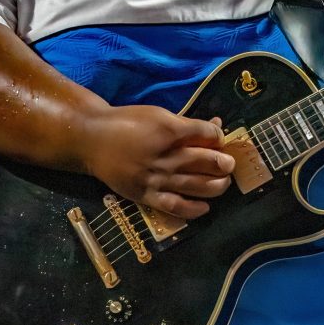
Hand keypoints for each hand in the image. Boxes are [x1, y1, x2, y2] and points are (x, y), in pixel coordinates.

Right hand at [82, 105, 234, 219]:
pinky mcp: (145, 195)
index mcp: (168, 131)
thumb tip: (217, 126)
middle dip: (223, 163)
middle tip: (230, 164)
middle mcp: (164, 156)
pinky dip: (193, 209)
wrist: (93, 140)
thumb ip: (187, 124)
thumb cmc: (128, 123)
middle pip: (205, 161)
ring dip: (216, 185)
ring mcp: (155, 178)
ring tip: (223, 182)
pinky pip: (174, 206)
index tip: (220, 139)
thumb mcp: (159, 115)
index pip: (206, 134)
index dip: (218, 136)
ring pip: (195, 185)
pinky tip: (205, 207)